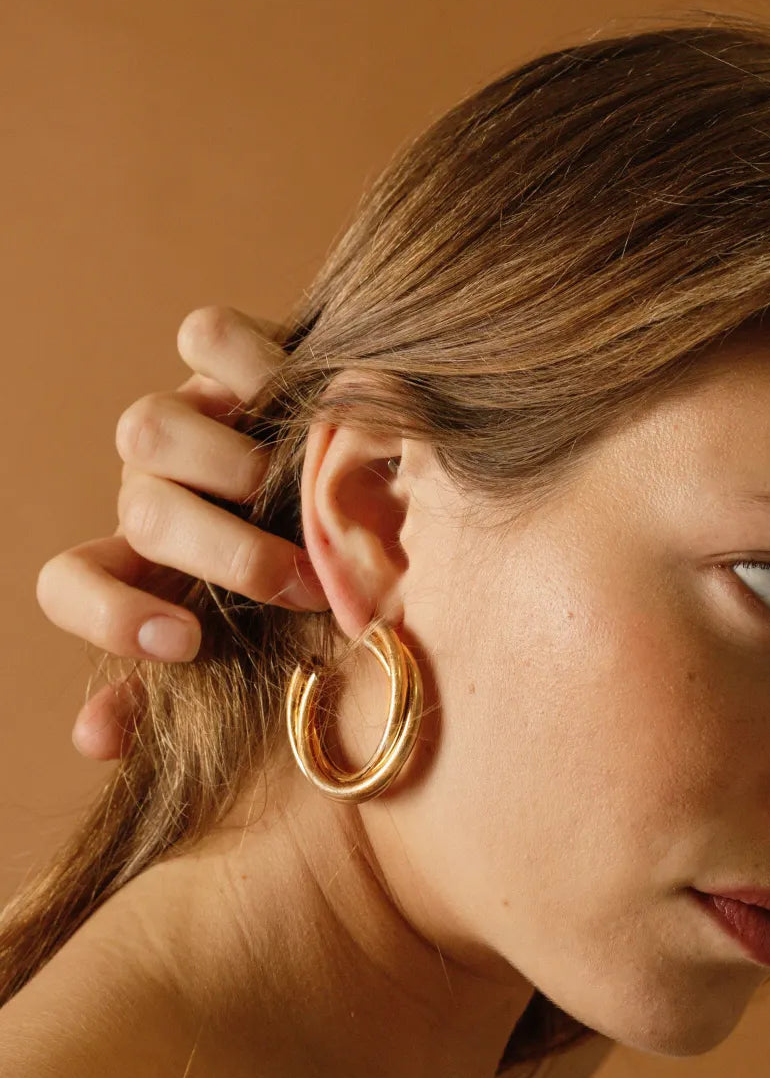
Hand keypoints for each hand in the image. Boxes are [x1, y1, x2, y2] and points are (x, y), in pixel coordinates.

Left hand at [36, 307, 326, 760]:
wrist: (389, 479)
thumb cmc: (331, 576)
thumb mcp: (272, 641)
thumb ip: (190, 694)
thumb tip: (95, 741)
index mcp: (149, 565)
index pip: (72, 584)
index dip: (111, 616)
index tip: (185, 644)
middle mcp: (157, 490)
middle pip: (139, 512)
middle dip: (222, 554)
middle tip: (299, 583)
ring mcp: (191, 419)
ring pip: (148, 429)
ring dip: (229, 470)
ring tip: (302, 493)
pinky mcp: (230, 357)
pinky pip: (206, 337)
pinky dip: (256, 370)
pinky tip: (314, 406)